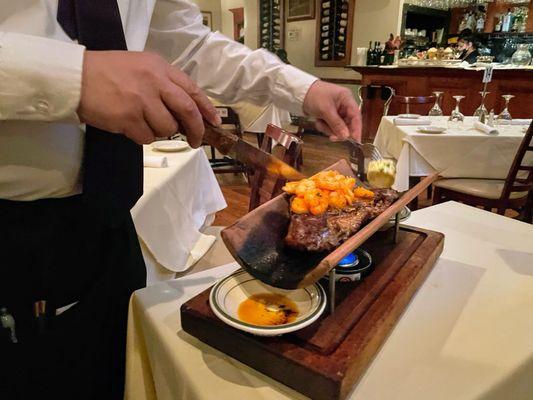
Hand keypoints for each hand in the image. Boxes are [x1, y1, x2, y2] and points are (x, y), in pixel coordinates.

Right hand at [78, 51, 220, 146]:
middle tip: (196, 141)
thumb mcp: (140, 66)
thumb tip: (184, 111)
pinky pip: (147, 138)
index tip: (215, 122)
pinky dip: (142, 137)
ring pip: (167, 128)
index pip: (192, 90)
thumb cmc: (107, 73)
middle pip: (187, 111)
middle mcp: (155, 81)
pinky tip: (129, 126)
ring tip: (143, 122)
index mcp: (160, 67)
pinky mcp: (129, 118)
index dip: (206, 109)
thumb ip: (163, 83)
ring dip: (160, 132)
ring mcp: (142, 100)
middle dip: (196, 129)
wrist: (74, 78)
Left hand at [302, 80, 360, 141]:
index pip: (356, 116)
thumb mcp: (325, 110)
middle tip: (332, 138)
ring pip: (338, 127)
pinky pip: (330, 127)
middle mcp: (343, 105)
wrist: (299, 93)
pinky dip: (324, 127)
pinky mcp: (329, 116)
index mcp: (346, 99)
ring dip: (329, 129)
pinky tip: (318, 121)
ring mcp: (336, 111)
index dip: (357, 129)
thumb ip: (336, 124)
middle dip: (339, 131)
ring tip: (320, 123)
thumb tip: (346, 136)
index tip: (356, 141)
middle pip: (347, 124)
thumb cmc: (313, 95)